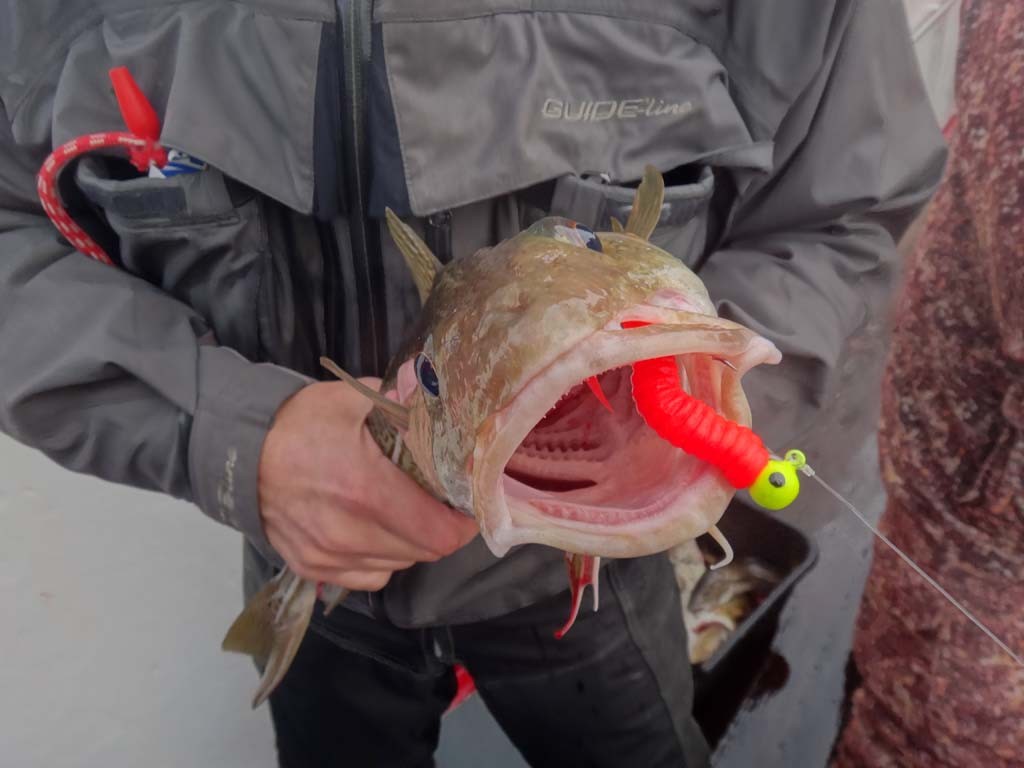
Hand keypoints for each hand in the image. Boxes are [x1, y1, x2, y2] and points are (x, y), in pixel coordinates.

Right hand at [258, 379, 477, 590]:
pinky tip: (376, 530)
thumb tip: (446, 409)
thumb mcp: (355, 399)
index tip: (466, 505)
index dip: (463, 523)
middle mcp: (349, 534)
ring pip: (398, 565)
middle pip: (424, 551)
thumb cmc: (301, 422)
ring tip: (406, 512)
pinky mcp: (312, 568)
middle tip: (439, 503)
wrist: (239, 451)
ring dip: (412, 543)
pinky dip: (383, 559)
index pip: (439, 533)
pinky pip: (369, 578)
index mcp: (366, 491)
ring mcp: (328, 557)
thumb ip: (406, 406)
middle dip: (440, 528)